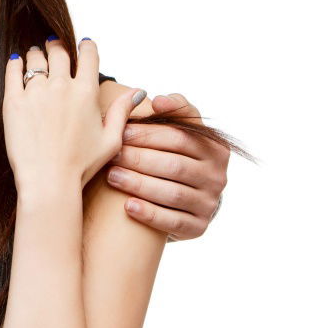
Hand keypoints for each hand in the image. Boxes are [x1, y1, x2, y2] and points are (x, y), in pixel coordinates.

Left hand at [3, 38, 145, 194]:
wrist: (48, 181)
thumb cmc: (81, 166)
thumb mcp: (111, 140)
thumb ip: (122, 112)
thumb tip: (137, 92)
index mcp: (86, 92)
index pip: (89, 55)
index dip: (87, 46)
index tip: (83, 44)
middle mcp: (61, 86)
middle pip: (58, 52)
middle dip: (57, 46)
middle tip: (53, 45)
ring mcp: (35, 92)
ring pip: (35, 59)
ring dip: (36, 54)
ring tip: (34, 55)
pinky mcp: (13, 102)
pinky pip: (12, 72)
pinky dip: (14, 64)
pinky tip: (16, 62)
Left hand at [105, 93, 228, 239]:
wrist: (186, 200)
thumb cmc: (174, 155)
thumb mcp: (180, 131)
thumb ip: (175, 110)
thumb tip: (158, 100)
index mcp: (215, 148)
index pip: (180, 137)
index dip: (149, 133)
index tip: (121, 130)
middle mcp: (217, 176)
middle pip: (174, 165)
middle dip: (139, 158)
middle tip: (111, 154)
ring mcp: (210, 203)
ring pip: (173, 193)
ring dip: (139, 184)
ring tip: (112, 176)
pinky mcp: (199, 227)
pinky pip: (173, 222)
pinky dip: (150, 214)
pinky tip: (128, 206)